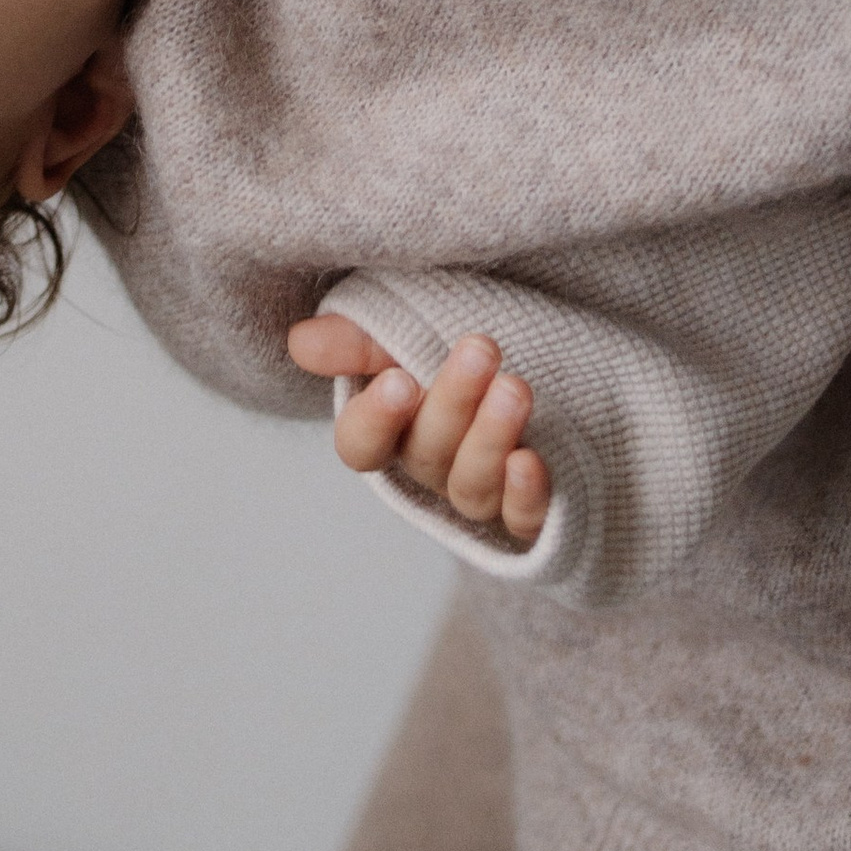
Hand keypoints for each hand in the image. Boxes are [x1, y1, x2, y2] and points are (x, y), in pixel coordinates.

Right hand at [286, 317, 552, 550]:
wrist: (548, 364)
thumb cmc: (460, 348)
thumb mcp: (411, 330)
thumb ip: (358, 339)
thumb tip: (301, 342)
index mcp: (394, 428)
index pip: (362, 446)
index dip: (375, 421)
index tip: (400, 380)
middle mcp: (432, 468)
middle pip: (425, 455)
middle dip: (452, 402)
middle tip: (480, 349)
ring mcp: (481, 494)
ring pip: (470, 488)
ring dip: (490, 440)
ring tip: (515, 389)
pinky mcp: (530, 512)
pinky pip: (521, 520)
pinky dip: (525, 496)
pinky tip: (529, 462)